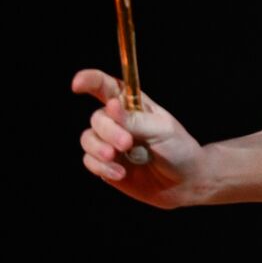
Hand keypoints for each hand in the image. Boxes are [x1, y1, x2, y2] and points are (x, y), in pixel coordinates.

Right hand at [71, 69, 204, 208]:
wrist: (183, 182)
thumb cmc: (178, 149)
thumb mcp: (163, 130)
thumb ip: (136, 120)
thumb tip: (111, 106)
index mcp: (134, 105)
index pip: (108, 87)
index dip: (91, 80)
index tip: (77, 84)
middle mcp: (118, 121)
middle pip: (97, 117)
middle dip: (108, 130)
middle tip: (126, 143)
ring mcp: (110, 143)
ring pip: (87, 138)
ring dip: (99, 148)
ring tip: (115, 157)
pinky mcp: (105, 164)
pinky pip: (89, 161)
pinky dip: (101, 167)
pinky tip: (121, 173)